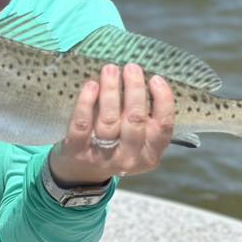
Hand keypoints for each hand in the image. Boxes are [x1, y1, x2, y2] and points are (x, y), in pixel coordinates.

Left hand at [49, 63, 173, 185]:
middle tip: (131, 68)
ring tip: (110, 70)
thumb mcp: (137, 140)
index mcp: (150, 154)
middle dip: (134, 90)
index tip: (155, 79)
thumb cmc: (115, 145)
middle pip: (135, 120)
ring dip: (111, 91)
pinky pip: (83, 124)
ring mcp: (102, 156)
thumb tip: (143, 78)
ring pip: (109, 120)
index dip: (162, 101)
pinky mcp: (78, 151)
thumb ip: (143, 117)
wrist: (81, 172)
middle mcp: (128, 158)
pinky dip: (86, 102)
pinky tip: (91, 85)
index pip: (163, 127)